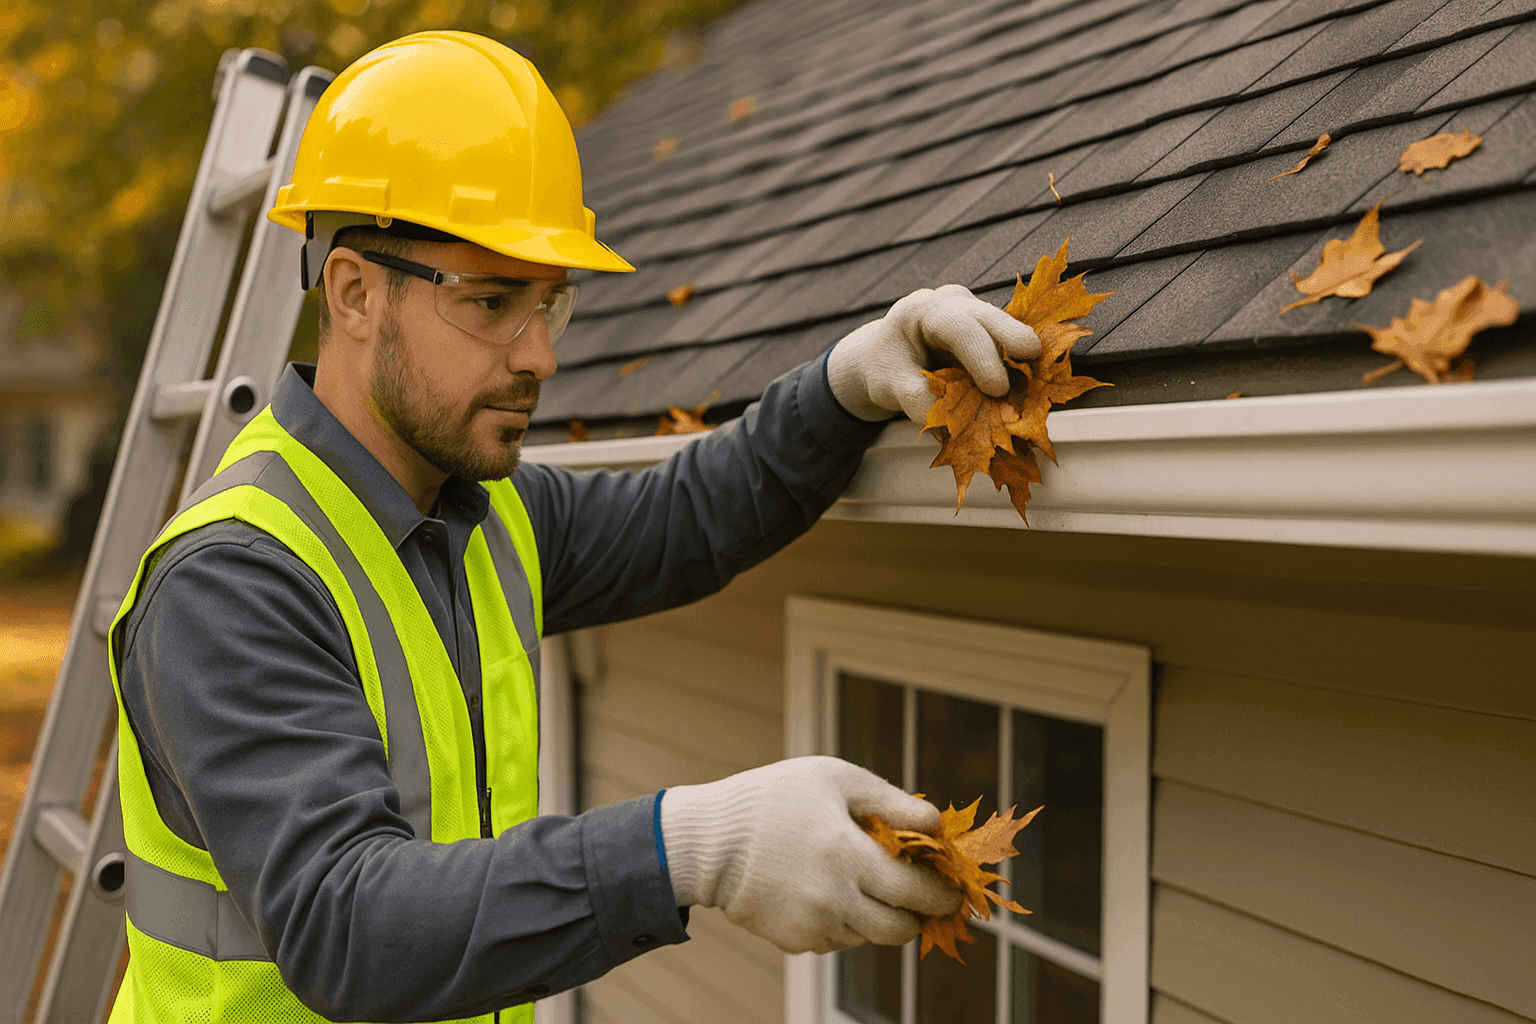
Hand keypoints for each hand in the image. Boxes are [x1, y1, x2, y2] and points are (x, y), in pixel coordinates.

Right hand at [660, 756, 962, 953]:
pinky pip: (836, 941)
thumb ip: (891, 801)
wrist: (707, 842)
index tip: (953, 890)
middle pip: (899, 930)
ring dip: (877, 916)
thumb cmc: (773, 798)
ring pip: (869, 937)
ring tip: (861, 882)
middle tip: (919, 896)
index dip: (943, 894)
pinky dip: (843, 923)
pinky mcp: (795, 942)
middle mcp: (835, 900)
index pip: (917, 892)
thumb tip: (937, 825)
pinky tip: (824, 891)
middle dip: (916, 914)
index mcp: (848, 855)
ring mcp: (813, 926)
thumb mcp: (834, 779)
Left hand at [827, 284, 1040, 422]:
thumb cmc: (888, 368)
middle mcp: (953, 304)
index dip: (980, 357)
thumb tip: (950, 422)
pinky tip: (1032, 383)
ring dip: (1021, 355)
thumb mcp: (889, 386)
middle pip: (988, 315)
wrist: (888, 356)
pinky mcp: (989, 329)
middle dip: (1013, 336)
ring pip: (1004, 328)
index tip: (998, 389)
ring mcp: (974, 312)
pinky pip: (1009, 341)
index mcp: (922, 311)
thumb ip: (915, 400)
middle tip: (1035, 358)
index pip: (956, 327)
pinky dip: (1020, 362)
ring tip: (1036, 383)